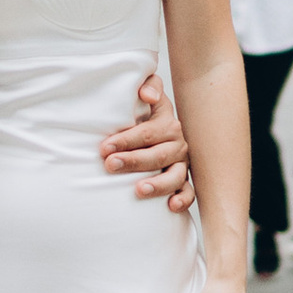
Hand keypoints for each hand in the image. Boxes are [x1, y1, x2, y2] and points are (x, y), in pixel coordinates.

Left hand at [103, 68, 193, 207]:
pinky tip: (171, 206)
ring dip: (158, 184)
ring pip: (175, 176)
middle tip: (110, 165)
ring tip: (139, 190)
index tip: (104, 148)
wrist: (155, 123)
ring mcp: (181, 164)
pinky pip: (188, 192)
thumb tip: (147, 95)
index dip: (126, 140)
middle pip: (158, 155)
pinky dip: (183, 200)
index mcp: (168, 123)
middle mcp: (177, 144)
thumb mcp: (147, 91)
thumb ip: (148, 85)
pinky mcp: (182, 180)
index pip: (148, 133)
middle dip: (133, 161)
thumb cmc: (143, 109)